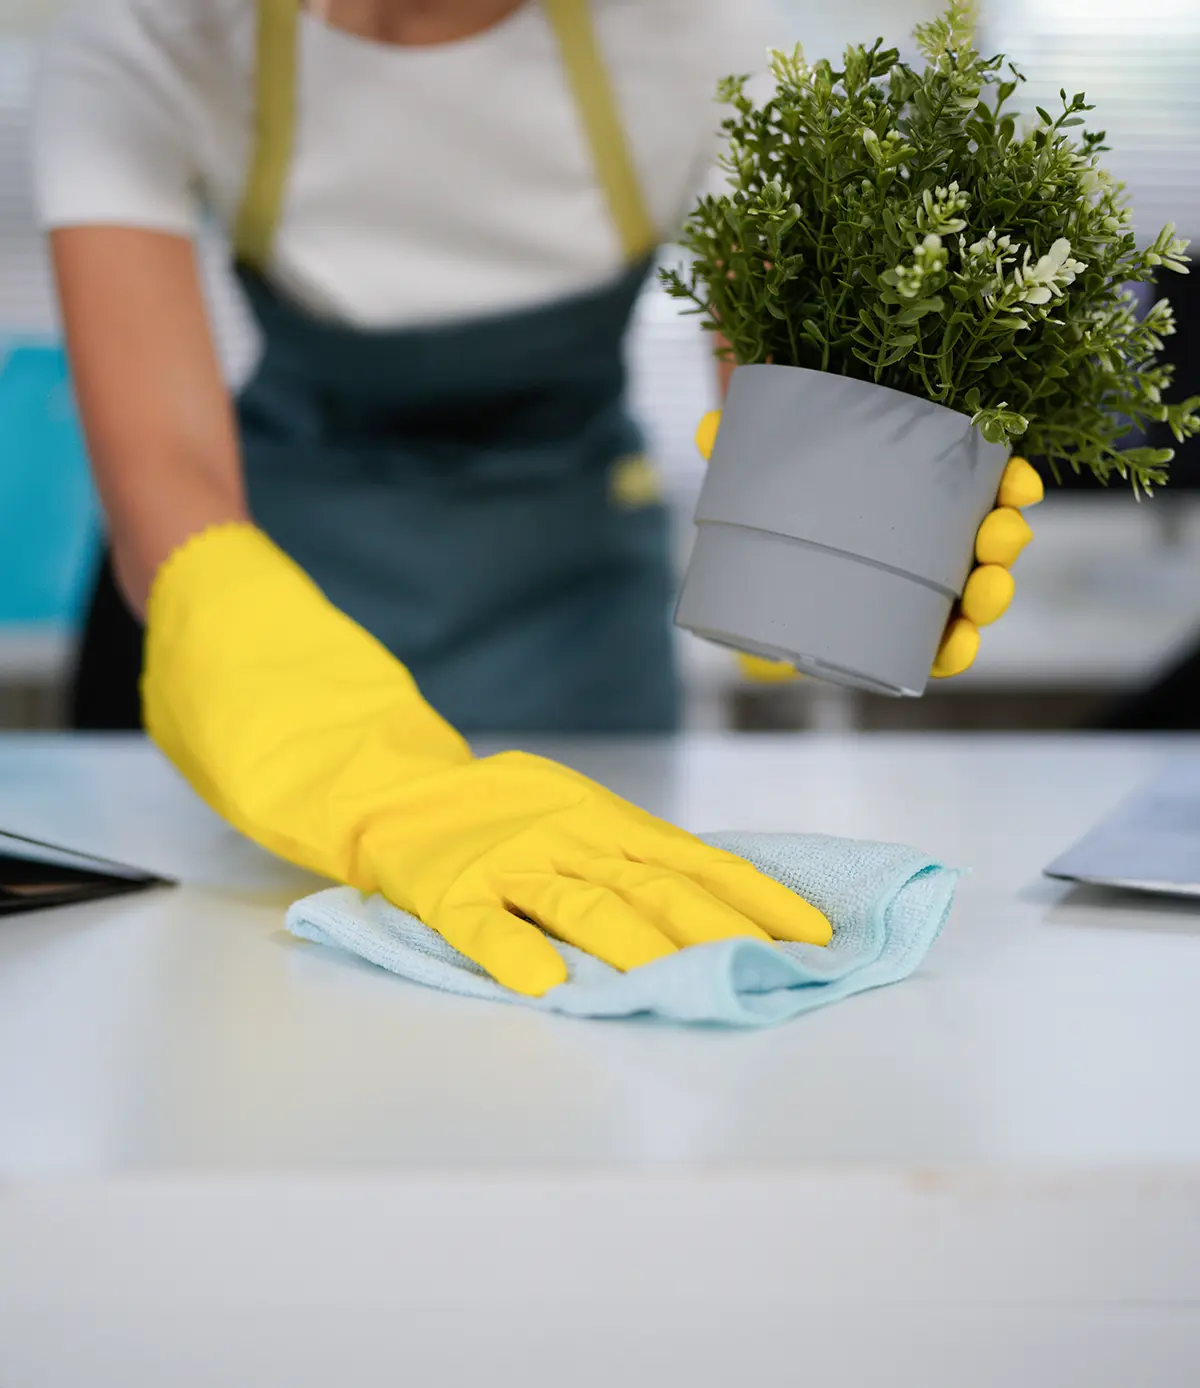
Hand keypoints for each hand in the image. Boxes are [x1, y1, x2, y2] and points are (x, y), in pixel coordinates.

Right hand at [364, 751, 833, 995]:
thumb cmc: (505, 813)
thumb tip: (722, 902)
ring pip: (583, 906)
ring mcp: (511, 863)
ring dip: (637, 948)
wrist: (400, 793)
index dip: (755, 896)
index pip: (697, 860)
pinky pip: (485, 926)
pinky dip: (515, 954)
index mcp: (607, 820)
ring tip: (683, 985)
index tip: (811, 934)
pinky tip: (547, 989)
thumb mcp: (579, 815)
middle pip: (654, 886)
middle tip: (771, 969)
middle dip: (718, 929)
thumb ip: (634, 856)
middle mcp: (569, 837)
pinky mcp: (451, 891)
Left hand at [695, 410, 1043, 681]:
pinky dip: (953, 648)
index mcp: (911, 492)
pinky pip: (936, 646)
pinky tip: (955, 645)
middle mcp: (925, 539)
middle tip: (1000, 534)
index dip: (1008, 481)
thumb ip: (733, 451)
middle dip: (1005, 537)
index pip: (974, 481)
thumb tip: (709, 427)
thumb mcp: (754, 476)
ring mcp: (916, 590)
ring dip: (994, 592)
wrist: (744, 585)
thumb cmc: (771, 514)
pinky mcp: (897, 638)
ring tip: (986, 589)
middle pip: (985, 538)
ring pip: (974, 592)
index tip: (1019, 482)